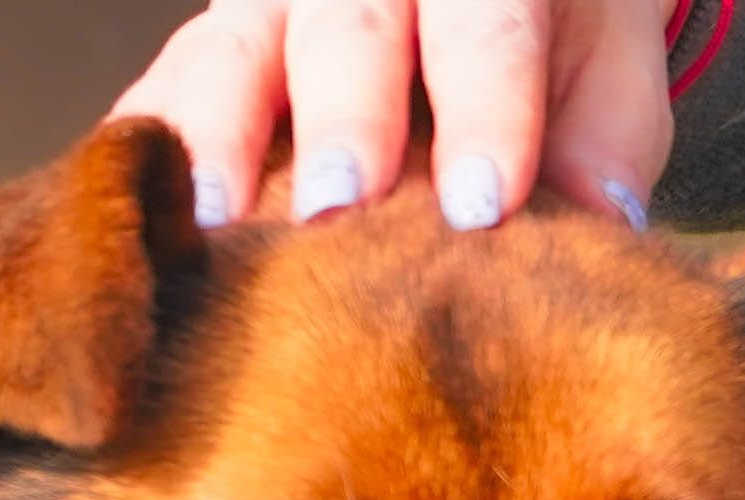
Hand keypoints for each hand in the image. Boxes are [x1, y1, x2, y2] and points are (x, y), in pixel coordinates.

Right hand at [111, 0, 675, 233]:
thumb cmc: (552, 34)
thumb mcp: (607, 66)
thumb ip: (605, 139)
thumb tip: (604, 232)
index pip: (485, 22)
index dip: (485, 110)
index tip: (480, 208)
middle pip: (346, 31)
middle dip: (341, 122)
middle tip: (336, 212)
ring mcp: (272, 3)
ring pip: (231, 53)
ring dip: (217, 140)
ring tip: (211, 227)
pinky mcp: (211, 47)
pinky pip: (163, 91)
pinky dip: (148, 154)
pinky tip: (137, 225)